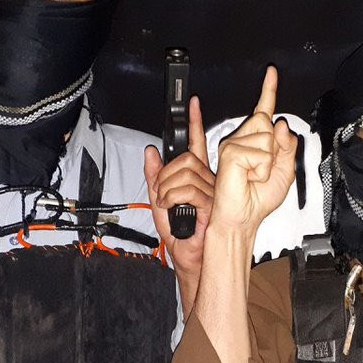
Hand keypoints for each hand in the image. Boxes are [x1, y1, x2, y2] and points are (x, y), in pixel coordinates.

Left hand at [144, 96, 215, 275]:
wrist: (189, 258)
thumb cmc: (179, 236)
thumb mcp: (158, 202)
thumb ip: (154, 177)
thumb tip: (150, 152)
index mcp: (195, 178)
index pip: (196, 144)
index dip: (194, 122)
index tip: (193, 104)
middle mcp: (207, 182)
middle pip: (187, 158)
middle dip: (165, 174)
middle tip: (162, 193)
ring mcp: (212, 192)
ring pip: (186, 172)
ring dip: (167, 189)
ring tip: (167, 204)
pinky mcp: (212, 203)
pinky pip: (188, 189)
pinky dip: (172, 197)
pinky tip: (172, 207)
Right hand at [210, 66, 297, 233]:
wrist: (243, 217)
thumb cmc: (258, 199)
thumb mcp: (284, 172)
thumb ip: (287, 147)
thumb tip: (280, 124)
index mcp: (255, 141)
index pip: (264, 110)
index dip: (268, 90)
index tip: (271, 72)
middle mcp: (242, 139)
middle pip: (268, 122)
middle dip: (275, 149)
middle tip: (262, 170)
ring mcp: (234, 144)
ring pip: (266, 137)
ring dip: (268, 161)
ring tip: (255, 175)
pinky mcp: (230, 152)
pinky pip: (260, 152)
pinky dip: (261, 168)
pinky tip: (249, 177)